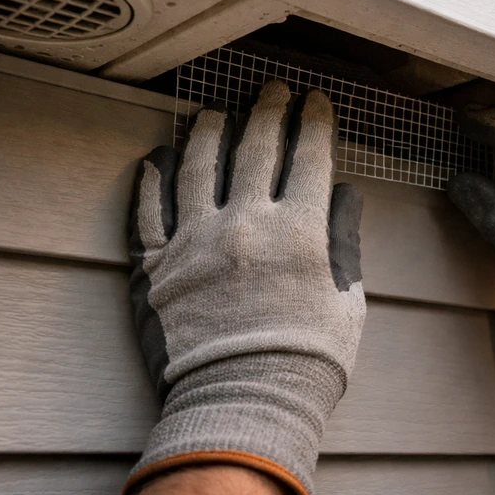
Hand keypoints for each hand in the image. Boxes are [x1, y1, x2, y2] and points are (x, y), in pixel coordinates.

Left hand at [125, 80, 364, 494]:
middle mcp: (243, 224)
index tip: (315, 102)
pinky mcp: (155, 267)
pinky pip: (148, 211)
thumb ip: (344, 240)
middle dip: (267, 109)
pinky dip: (151, 180)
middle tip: (272, 88)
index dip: (314, 121)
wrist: (242, 406)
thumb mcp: (346, 300)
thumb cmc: (306, 361)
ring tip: (215, 112)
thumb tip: (344, 194)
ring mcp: (193, 241)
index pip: (308, 156)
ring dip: (208, 131)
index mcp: (296, 230)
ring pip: (196, 166)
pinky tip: (157, 159)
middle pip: (255, 147)